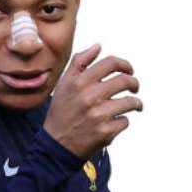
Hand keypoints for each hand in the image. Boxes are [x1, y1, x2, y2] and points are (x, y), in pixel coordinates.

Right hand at [44, 44, 141, 159]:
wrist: (56, 145)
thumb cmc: (61, 112)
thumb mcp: (64, 85)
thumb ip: (79, 63)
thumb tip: (98, 46)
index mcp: (79, 82)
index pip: (111, 63)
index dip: (125, 65)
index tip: (129, 71)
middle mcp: (89, 96)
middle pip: (125, 81)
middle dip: (134, 84)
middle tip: (134, 88)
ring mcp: (98, 115)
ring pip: (130, 102)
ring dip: (135, 104)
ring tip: (132, 106)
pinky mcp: (105, 132)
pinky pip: (125, 121)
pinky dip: (122, 122)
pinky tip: (113, 124)